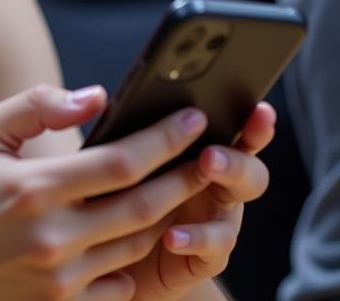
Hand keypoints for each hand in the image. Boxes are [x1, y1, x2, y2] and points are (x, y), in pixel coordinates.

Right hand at [0, 85, 214, 300]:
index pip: (120, 162)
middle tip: (210, 153)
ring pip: (137, 244)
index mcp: (34, 188)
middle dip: (184, 178)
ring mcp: (61, 279)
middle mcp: (54, 237)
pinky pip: (119, 282)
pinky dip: (134, 256)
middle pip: (144, 208)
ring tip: (181, 185)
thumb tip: (94, 97)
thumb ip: (36, 108)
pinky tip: (140, 232)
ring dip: (167, 215)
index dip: (164, 139)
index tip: (192, 118)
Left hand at [124, 103, 274, 299]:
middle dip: (236, 157)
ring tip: (205, 168)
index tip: (259, 109)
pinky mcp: (203, 257)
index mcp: (198, 155)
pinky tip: (173, 236)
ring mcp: (213, 222)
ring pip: (236, 207)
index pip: (232, 132)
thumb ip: (119, 129)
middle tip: (210, 151)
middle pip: (248, 170)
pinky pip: (213, 249)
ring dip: (226, 185)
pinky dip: (196, 239)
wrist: (107, 253)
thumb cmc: (113, 195)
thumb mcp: (115, 157)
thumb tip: (96, 96)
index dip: (252, 122)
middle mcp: (214, 186)